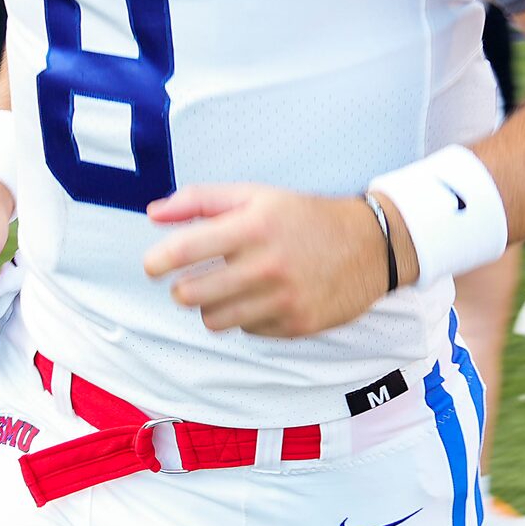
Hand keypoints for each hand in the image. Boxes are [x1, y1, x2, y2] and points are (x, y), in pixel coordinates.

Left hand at [144, 184, 405, 336]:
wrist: (371, 246)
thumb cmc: (305, 217)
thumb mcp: (256, 195)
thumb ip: (201, 200)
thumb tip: (153, 213)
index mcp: (253, 226)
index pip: (184, 250)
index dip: (157, 261)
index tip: (153, 265)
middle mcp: (266, 264)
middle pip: (190, 295)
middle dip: (182, 289)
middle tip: (193, 279)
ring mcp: (282, 299)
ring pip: (214, 320)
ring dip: (212, 306)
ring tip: (228, 289)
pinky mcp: (295, 325)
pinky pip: (247, 330)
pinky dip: (247, 317)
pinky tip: (264, 297)